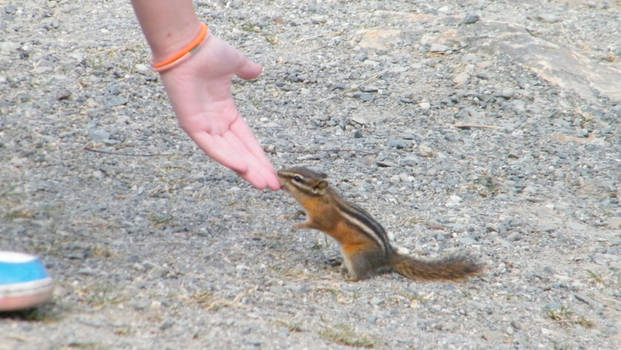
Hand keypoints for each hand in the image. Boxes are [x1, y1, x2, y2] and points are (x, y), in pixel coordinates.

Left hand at [159, 35, 279, 189]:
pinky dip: (226, 157)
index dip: (260, 156)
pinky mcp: (192, 125)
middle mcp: (215, 123)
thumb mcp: (235, 63)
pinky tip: (242, 168)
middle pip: (240, 153)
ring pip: (228, 154)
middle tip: (272, 187)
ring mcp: (203, 126)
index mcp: (225, 112)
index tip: (273, 172)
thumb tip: (257, 70)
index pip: (246, 140)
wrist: (188, 45)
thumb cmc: (208, 52)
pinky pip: (211, 146)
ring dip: (245, 170)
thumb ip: (246, 70)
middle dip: (257, 170)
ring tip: (262, 184)